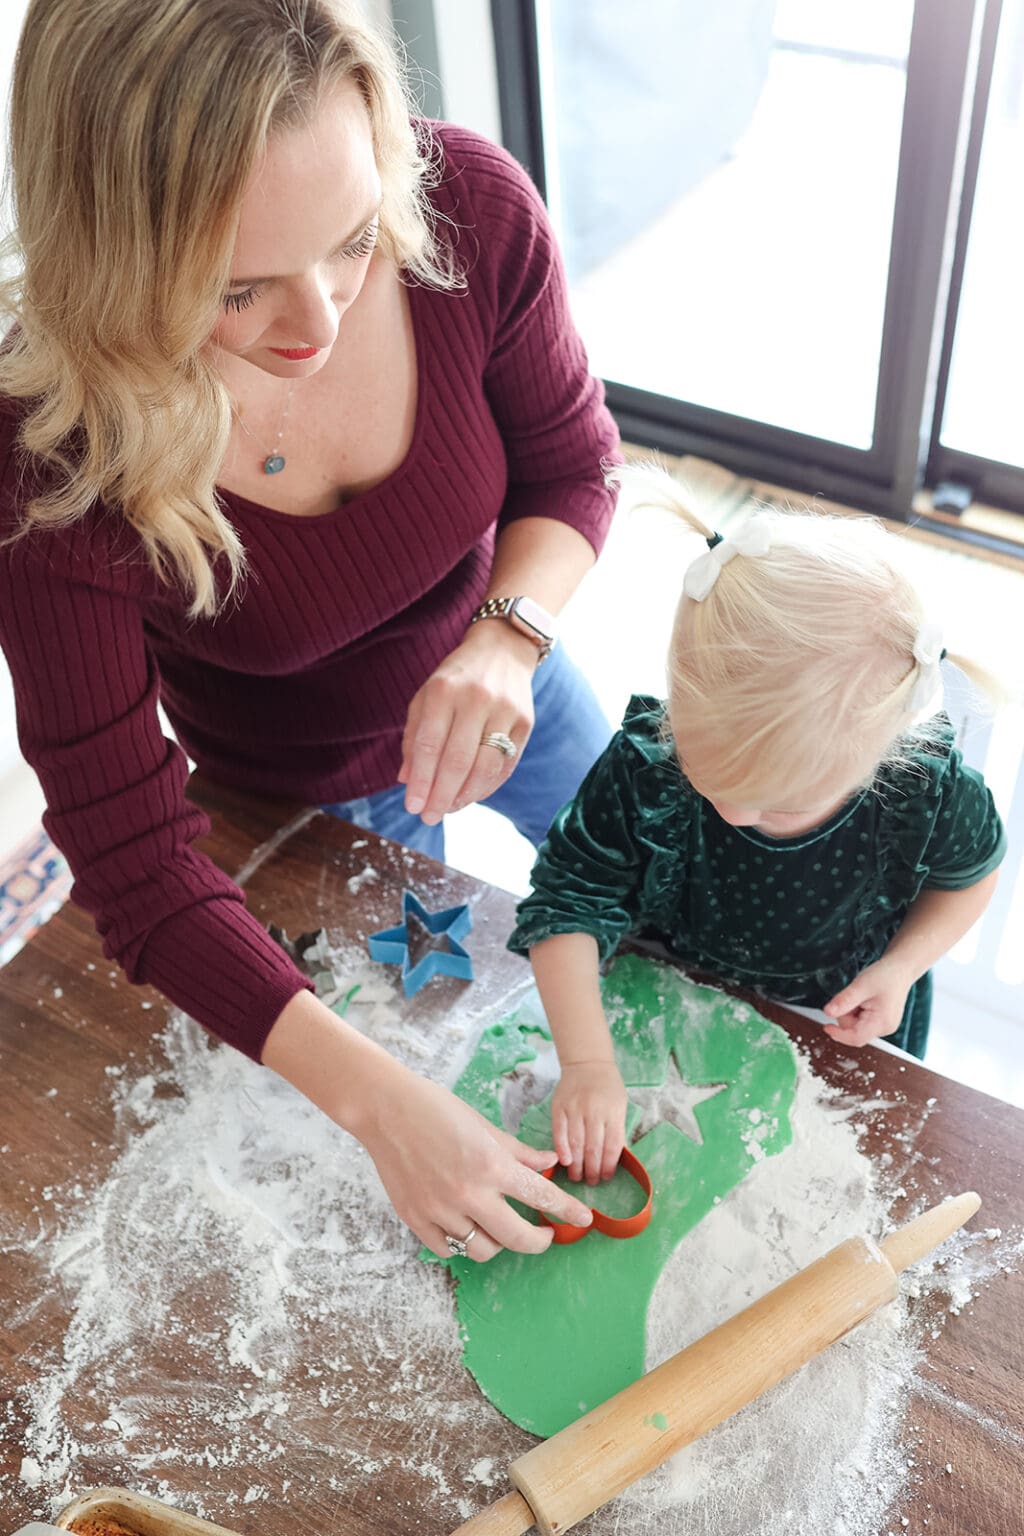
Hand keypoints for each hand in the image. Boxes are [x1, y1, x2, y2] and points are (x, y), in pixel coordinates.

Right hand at [358, 1064, 593, 1261]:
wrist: (385, 1109)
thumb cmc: (436, 1109)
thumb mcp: (485, 1126)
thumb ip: (520, 1152)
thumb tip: (551, 1162)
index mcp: (491, 1165)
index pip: (542, 1196)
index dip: (568, 1210)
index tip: (583, 1220)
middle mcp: (469, 1193)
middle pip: (517, 1239)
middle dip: (539, 1241)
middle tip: (544, 1235)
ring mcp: (441, 1211)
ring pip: (483, 1250)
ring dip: (498, 1242)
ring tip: (497, 1225)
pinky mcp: (416, 1220)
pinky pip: (449, 1250)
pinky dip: (461, 1243)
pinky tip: (463, 1226)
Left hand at [398, 621, 536, 824]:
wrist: (503, 649)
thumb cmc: (456, 678)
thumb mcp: (427, 697)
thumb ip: (415, 737)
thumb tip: (407, 780)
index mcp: (444, 690)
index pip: (429, 745)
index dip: (420, 780)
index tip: (412, 806)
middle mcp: (476, 699)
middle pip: (457, 760)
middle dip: (441, 795)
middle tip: (429, 817)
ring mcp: (505, 710)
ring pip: (484, 767)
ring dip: (465, 796)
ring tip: (448, 808)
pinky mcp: (526, 721)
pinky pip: (506, 764)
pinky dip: (487, 786)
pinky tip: (471, 796)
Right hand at [551, 1059, 627, 1184]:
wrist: (587, 1063)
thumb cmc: (607, 1087)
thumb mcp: (620, 1105)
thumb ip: (617, 1130)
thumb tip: (613, 1160)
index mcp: (613, 1112)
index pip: (612, 1146)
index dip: (608, 1167)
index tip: (605, 1178)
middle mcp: (594, 1111)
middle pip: (593, 1149)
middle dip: (592, 1170)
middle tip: (590, 1182)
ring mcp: (575, 1108)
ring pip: (575, 1144)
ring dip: (576, 1165)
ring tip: (577, 1177)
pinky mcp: (559, 1107)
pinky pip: (559, 1132)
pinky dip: (561, 1149)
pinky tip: (563, 1161)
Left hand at [822, 957, 913, 1047]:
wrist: (900, 969)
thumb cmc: (886, 975)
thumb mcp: (861, 985)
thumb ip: (844, 1000)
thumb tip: (828, 1012)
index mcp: (882, 1022)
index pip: (856, 1038)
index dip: (839, 1034)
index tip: (826, 1026)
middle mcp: (884, 1029)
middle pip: (853, 1031)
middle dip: (846, 1015)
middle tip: (854, 997)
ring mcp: (883, 1027)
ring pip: (855, 1026)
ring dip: (851, 1012)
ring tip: (862, 997)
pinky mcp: (880, 1023)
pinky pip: (860, 1022)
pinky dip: (856, 1012)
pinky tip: (864, 1000)